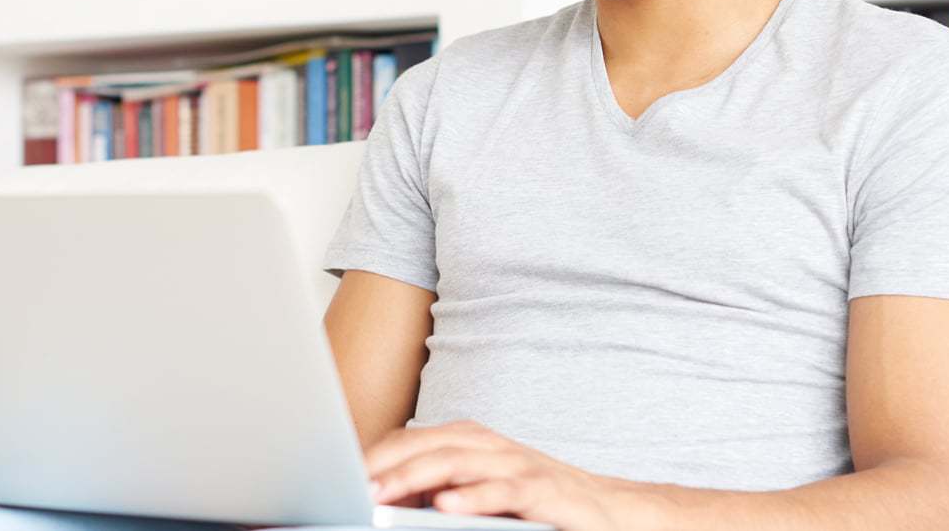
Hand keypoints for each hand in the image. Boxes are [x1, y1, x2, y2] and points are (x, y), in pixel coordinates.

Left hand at [365, 419, 642, 530]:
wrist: (608, 510)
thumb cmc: (536, 502)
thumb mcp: (481, 491)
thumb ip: (440, 487)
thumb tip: (387, 494)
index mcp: (471, 441)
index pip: (414, 438)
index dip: (377, 454)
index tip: (340, 474)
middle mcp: (490, 445)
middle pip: (428, 445)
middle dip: (385, 463)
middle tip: (349, 485)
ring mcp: (517, 464)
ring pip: (458, 462)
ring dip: (414, 476)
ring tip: (379, 494)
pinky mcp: (542, 491)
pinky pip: (504, 491)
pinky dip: (473, 497)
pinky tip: (445, 507)